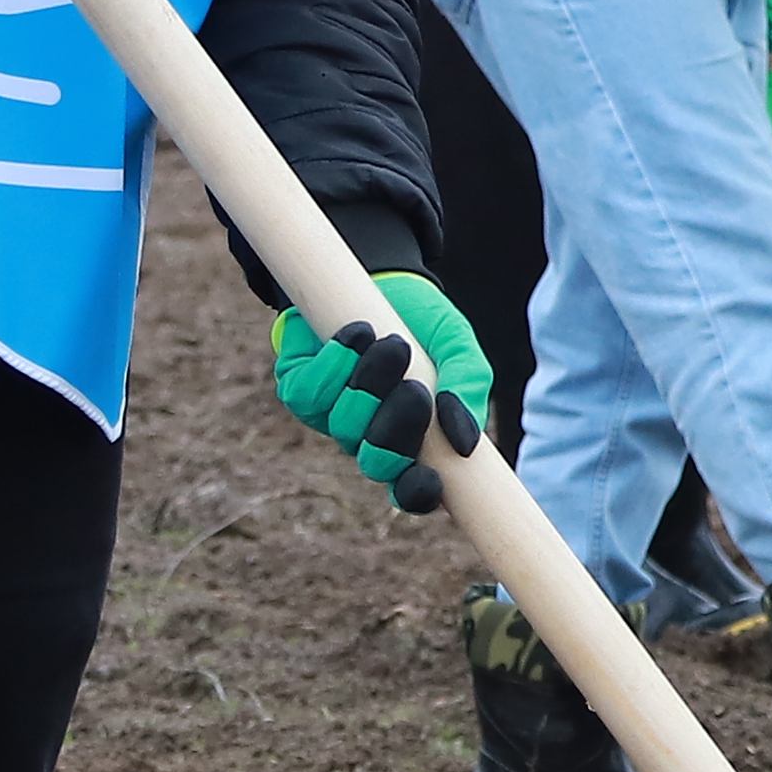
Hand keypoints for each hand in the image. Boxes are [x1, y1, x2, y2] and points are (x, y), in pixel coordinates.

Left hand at [269, 273, 492, 508]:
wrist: (378, 277)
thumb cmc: (423, 323)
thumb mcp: (459, 348)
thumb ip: (470, 389)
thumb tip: (464, 443)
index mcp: (415, 441)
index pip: (413, 490)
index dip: (418, 494)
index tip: (430, 480)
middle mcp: (371, 438)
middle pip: (377, 464)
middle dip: (396, 430)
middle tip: (415, 389)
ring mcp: (333, 418)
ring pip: (345, 427)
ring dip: (370, 383)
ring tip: (391, 343)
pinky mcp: (301, 390)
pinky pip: (310, 396)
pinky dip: (335, 363)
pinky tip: (355, 334)